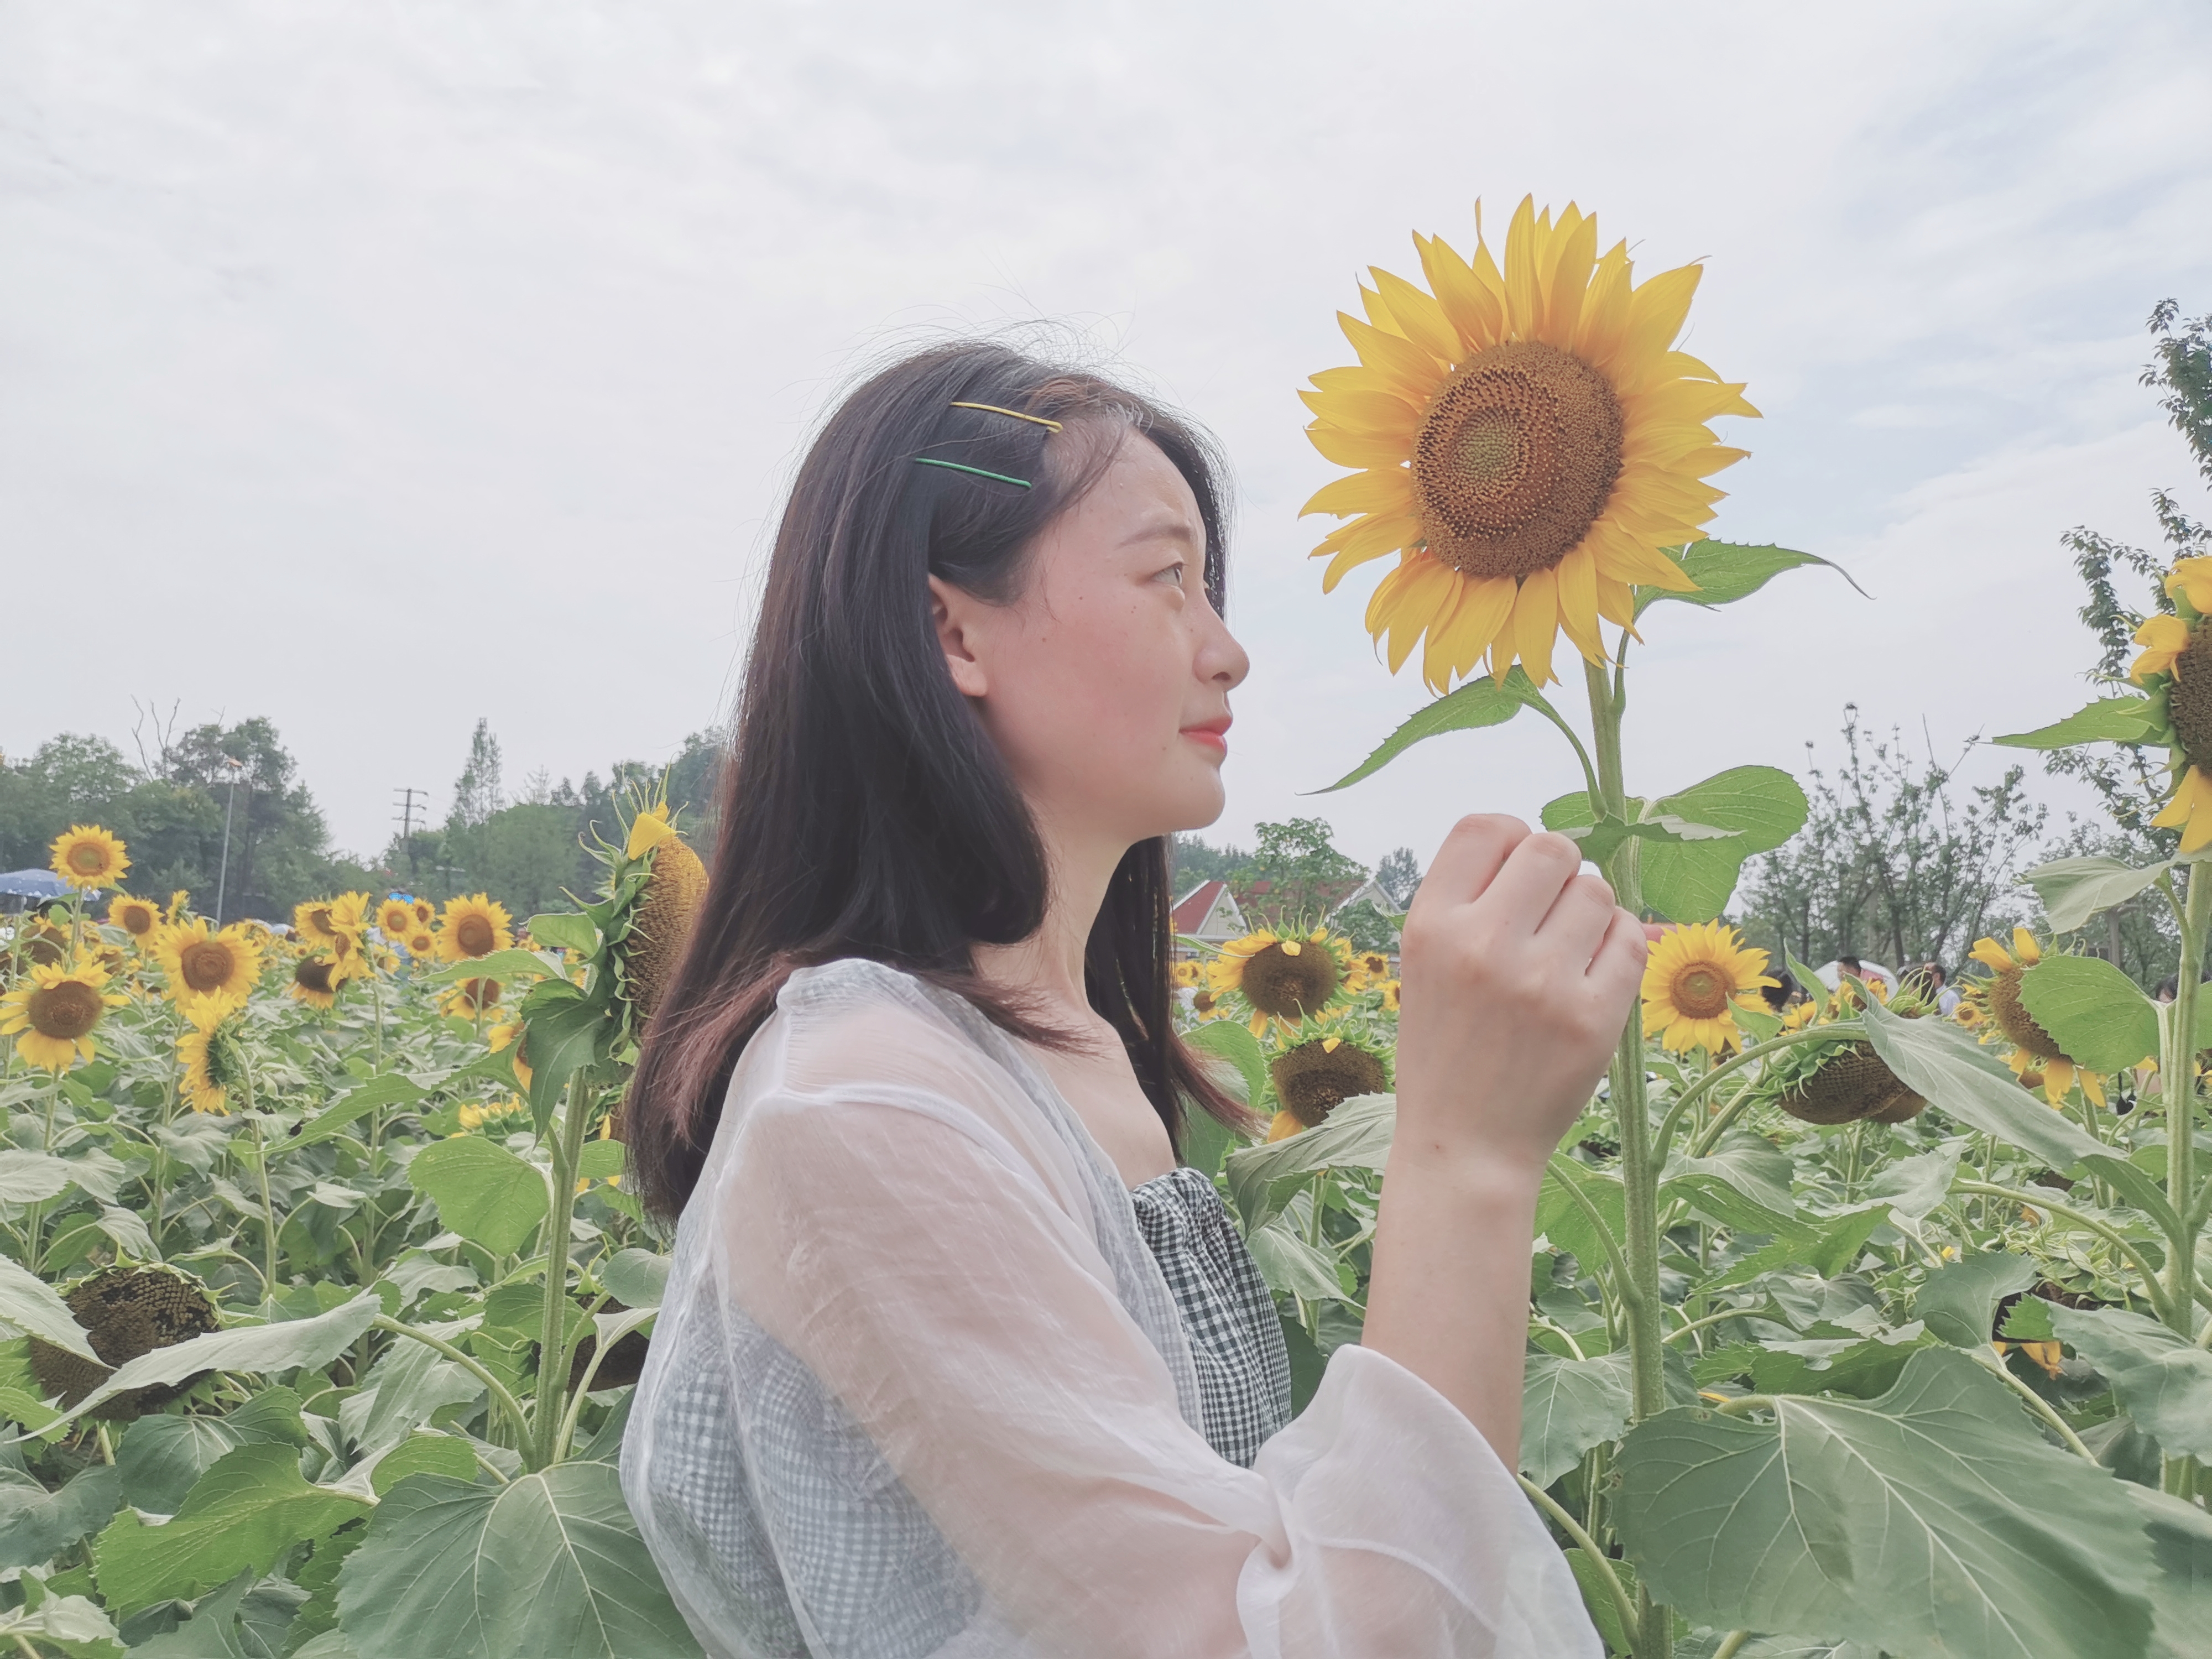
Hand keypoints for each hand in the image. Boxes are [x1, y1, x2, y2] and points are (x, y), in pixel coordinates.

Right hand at [1392, 815, 1646, 1176]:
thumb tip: (1542, 842)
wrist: (1464, 1147)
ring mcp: (1540, 981)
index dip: (1510, 839)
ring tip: (1566, 955)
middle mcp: (1480, 945)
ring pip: (1597, 892)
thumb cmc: (1447, 1049)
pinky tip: (1591, 976)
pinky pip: (1630, 938)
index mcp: (1429, 927)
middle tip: (1548, 916)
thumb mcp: (1425, 967)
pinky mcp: (1591, 1017)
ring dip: (1590, 913)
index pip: (1484, 826)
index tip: (1515, 873)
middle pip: (1551, 847)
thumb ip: (1469, 903)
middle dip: (1558, 872)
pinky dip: (1619, 947)